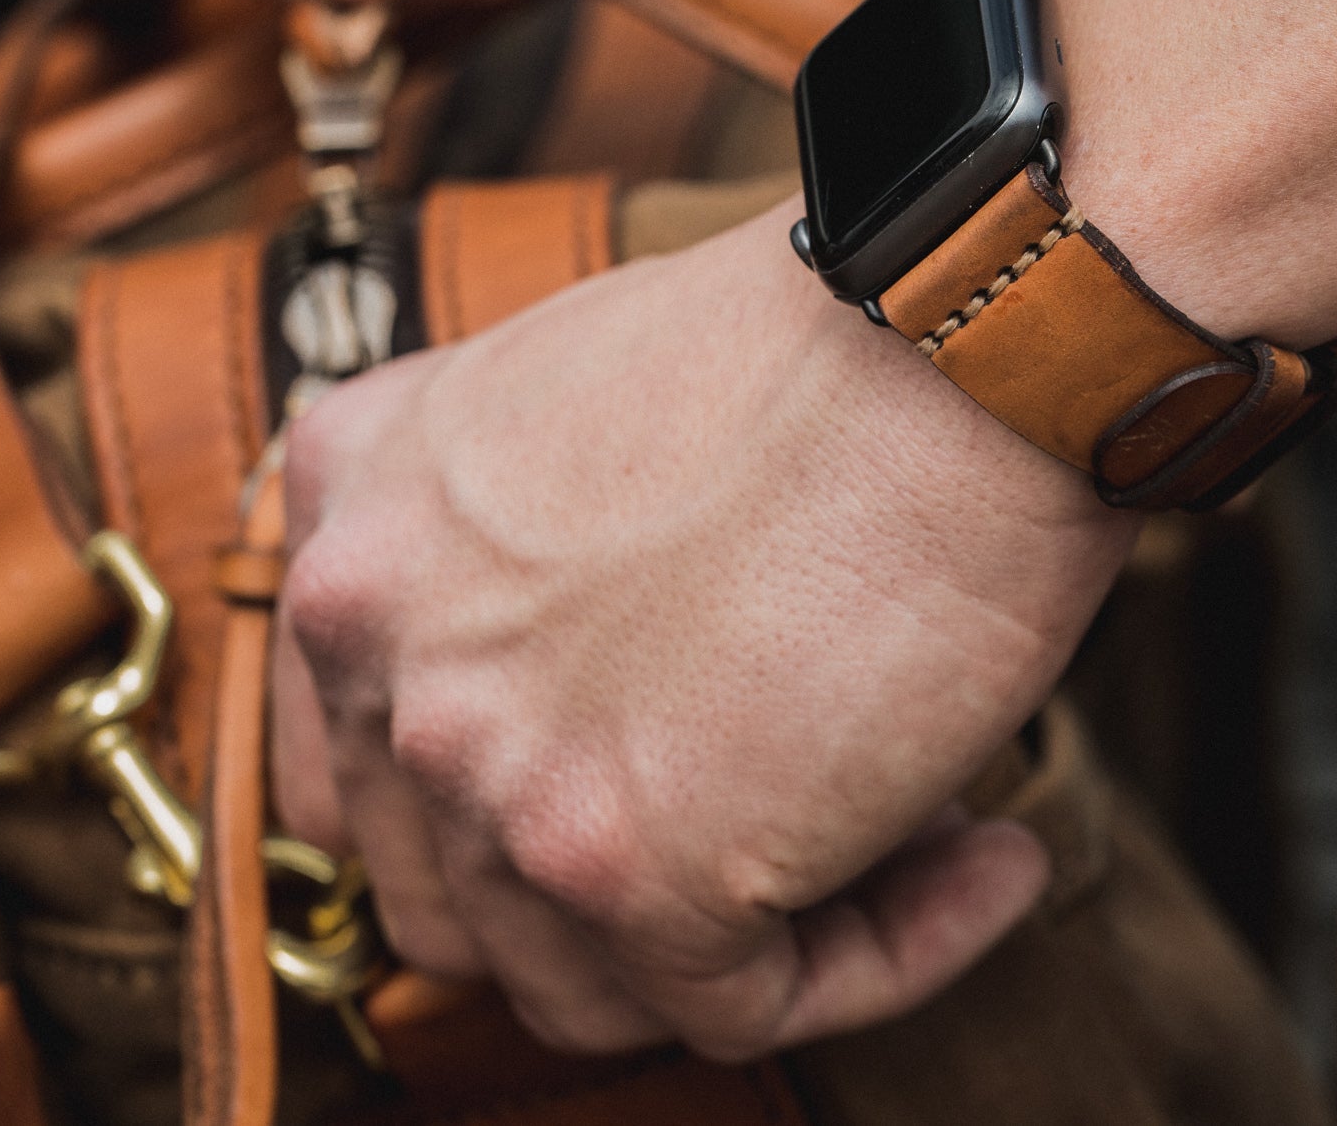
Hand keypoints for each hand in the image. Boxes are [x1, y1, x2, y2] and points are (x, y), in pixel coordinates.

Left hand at [274, 204, 1136, 1057]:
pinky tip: (983, 865)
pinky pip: (746, 1007)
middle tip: (786, 826)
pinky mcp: (630, 867)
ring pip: (584, 983)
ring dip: (753, 939)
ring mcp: (488, 769)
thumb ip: (516, 557)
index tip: (655, 789)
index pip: (362, 773)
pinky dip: (884, 954)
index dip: (507, 818)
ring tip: (913, 838)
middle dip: (624, 892)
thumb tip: (613, 707)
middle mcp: (378, 652)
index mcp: (352, 527)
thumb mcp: (578, 405)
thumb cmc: (831, 350)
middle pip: (460, 896)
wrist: (958, 329)